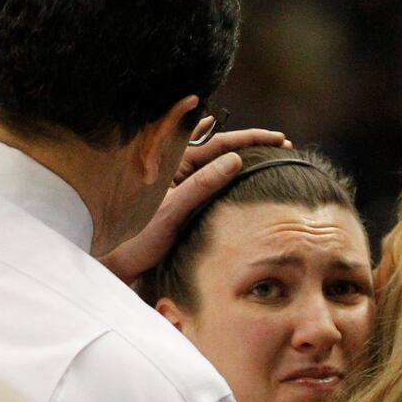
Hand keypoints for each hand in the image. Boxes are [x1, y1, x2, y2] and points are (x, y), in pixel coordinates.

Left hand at [99, 125, 290, 283]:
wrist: (119, 263)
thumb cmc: (141, 237)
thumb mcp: (174, 210)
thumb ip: (202, 184)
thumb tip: (235, 160)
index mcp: (172, 161)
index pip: (217, 141)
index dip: (250, 138)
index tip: (277, 139)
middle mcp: (174, 166)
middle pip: (219, 146)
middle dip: (250, 143)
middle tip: (282, 143)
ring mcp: (177, 181)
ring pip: (214, 159)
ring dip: (241, 155)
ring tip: (268, 152)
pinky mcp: (179, 197)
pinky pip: (208, 177)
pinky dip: (227, 171)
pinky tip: (240, 170)